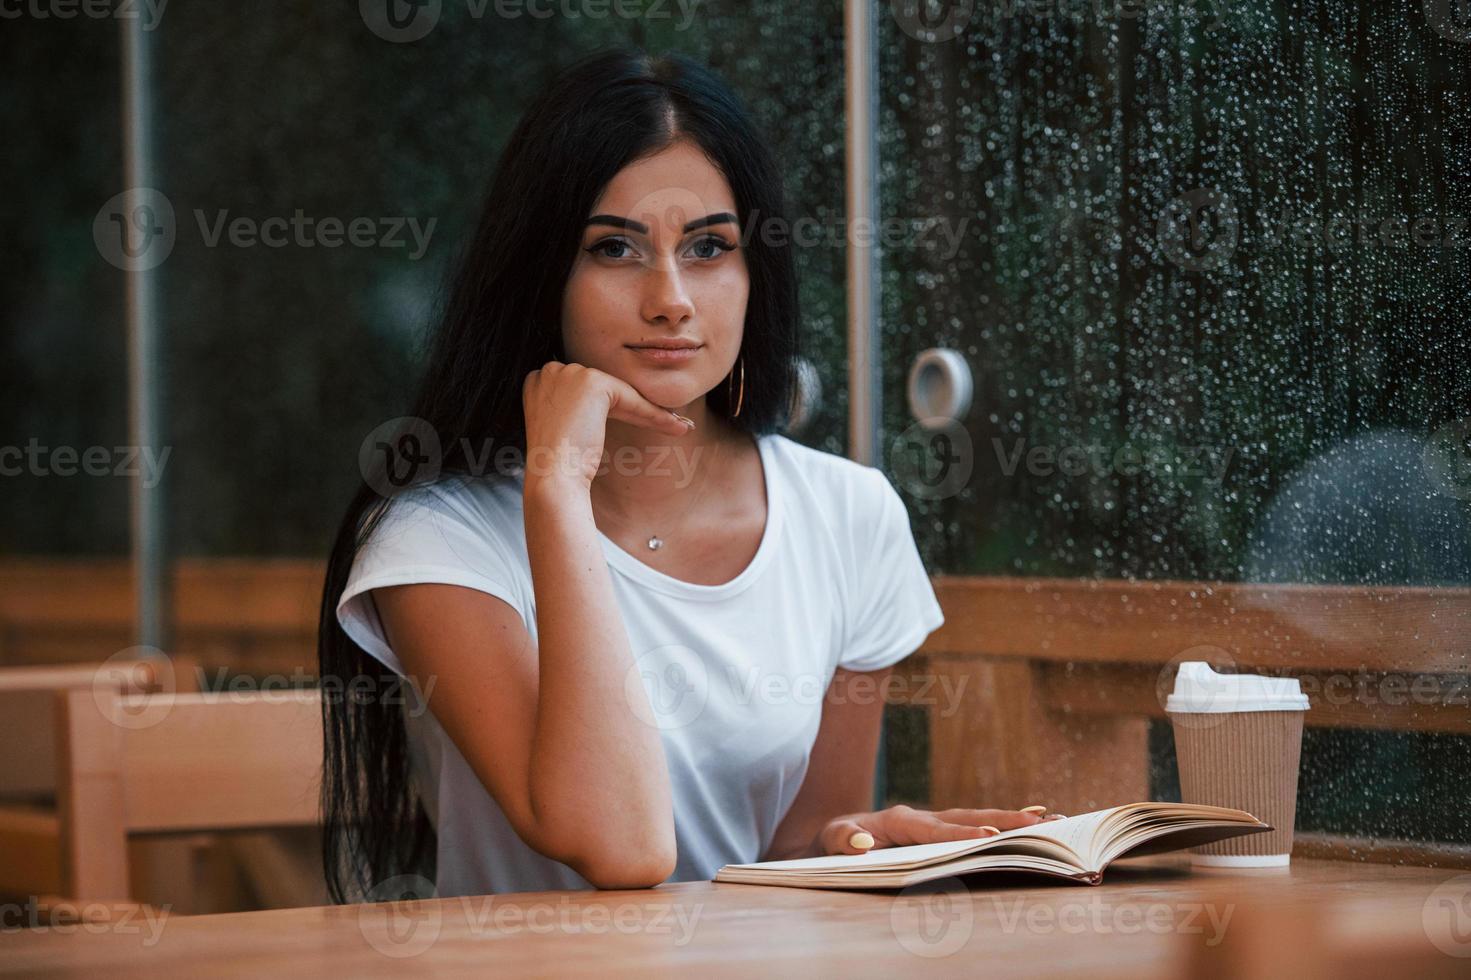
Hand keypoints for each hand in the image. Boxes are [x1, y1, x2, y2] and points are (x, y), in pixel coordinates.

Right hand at [521, 360, 693, 490]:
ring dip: (649, 411)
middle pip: (604, 388)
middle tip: (669, 423)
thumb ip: (575, 410)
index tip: (640, 421)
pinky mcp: (591, 382)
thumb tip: (599, 410)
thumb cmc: (558, 464)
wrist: (552, 477)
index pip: (585, 391)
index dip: (614, 409)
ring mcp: (569, 373)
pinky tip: (674, 426)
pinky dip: (652, 414)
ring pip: (620, 392)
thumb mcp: (564, 428)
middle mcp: (550, 370)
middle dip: (635, 407)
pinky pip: (630, 397)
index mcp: (539, 381)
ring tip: (680, 427)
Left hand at [818, 804, 1066, 854]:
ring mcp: (932, 822)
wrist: (835, 838)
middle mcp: (921, 817)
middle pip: (967, 816)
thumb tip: (865, 843)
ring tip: (1050, 818)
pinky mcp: (938, 830)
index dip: (962, 833)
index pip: (935, 828)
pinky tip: (1029, 825)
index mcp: (899, 820)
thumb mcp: (831, 839)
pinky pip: (972, 827)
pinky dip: (1001, 825)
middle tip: (1040, 819)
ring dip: (1011, 819)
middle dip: (1003, 818)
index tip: (990, 834)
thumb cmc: (835, 841)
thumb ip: (844, 839)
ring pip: (976, 818)